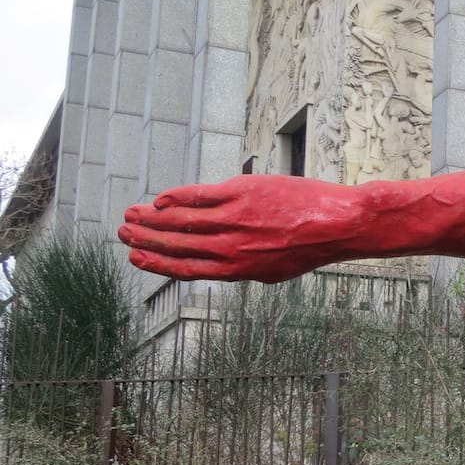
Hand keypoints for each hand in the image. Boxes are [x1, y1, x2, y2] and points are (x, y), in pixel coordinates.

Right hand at [120, 176, 366, 282]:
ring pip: (181, 221)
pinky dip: (176, 197)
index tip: (134, 258)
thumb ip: (243, 267)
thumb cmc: (311, 247)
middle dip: (145, 239)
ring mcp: (235, 220)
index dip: (156, 264)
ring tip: (132, 214)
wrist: (341, 224)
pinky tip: (161, 198)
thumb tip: (215, 263)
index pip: (186, 269)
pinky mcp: (243, 194)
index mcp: (238, 270)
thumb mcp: (275, 269)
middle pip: (176, 244)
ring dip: (152, 218)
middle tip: (123, 232)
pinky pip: (200, 196)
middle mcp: (232, 247)